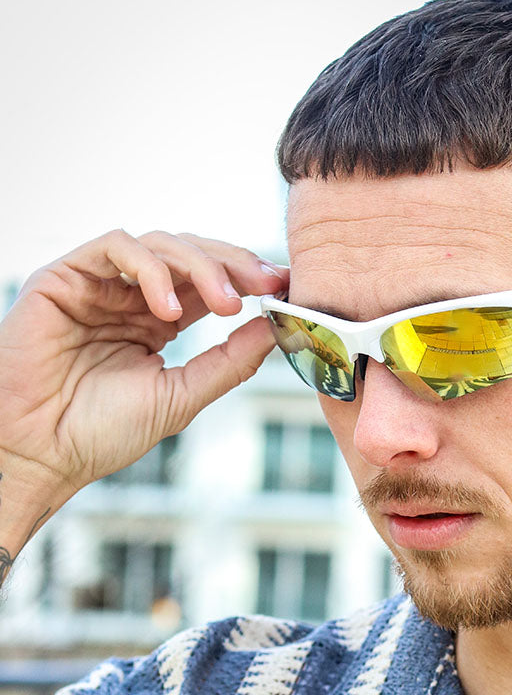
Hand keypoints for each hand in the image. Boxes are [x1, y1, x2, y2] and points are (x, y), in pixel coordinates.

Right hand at [0, 228, 287, 497]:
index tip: (286, 288)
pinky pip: (116, 245)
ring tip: (222, 305)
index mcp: (157, 321)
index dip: (248, 279)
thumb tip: (275, 329)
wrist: (42, 452)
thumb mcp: (181, 396)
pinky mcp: (65, 275)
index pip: (210, 283)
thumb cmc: (101, 433)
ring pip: (160, 243)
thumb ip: (228, 362)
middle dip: (234, 265)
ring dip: (200, 267)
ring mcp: (99, 283)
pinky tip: (167, 309)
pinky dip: (150, 268)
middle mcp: (130, 296)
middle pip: (192, 254)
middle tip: (265, 286)